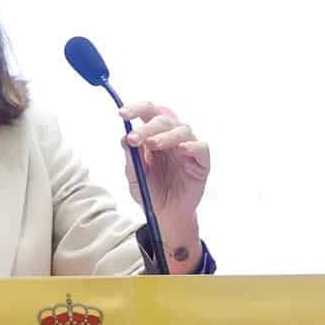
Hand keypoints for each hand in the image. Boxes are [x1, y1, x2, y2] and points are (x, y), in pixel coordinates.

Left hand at [120, 101, 210, 262]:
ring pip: (182, 129)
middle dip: (147, 127)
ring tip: (152, 145)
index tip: (122, 114)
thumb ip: (132, 158)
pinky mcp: (201, 162)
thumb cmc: (151, 192)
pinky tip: (181, 150)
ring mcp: (188, 149)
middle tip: (134, 139)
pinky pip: (201, 148)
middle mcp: (171, 138)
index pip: (148, 113)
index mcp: (153, 136)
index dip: (136, 109)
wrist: (165, 215)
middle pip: (163, 119)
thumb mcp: (135, 177)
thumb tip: (125, 137)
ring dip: (166, 135)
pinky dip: (192, 146)